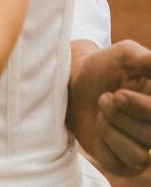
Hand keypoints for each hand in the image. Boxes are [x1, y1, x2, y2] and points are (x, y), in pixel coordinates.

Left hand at [68, 39, 150, 176]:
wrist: (76, 83)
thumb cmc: (104, 67)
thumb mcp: (126, 55)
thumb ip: (148, 61)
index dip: (142, 109)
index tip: (118, 94)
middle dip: (120, 116)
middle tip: (104, 98)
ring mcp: (141, 149)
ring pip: (136, 156)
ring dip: (110, 130)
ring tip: (100, 111)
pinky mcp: (122, 165)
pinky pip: (116, 165)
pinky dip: (102, 144)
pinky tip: (98, 127)